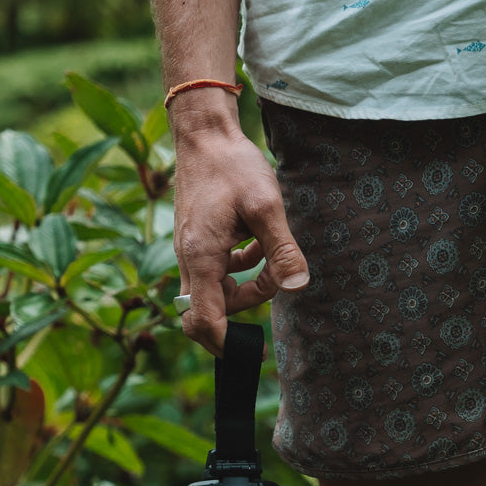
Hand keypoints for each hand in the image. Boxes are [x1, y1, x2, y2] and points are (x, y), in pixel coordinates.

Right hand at [171, 120, 308, 356]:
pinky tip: (256, 246)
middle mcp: (188, 260)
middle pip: (208, 313)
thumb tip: (297, 287)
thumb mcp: (266, 206)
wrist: (205, 133)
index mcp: (201, 257)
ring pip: (215, 294)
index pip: (203, 321)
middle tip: (274, 282)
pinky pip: (216, 274)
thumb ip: (281, 249)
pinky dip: (239, 270)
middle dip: (244, 309)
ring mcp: (189, 252)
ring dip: (245, 287)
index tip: (250, 352)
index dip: (225, 344)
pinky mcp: (196, 243)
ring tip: (268, 256)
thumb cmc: (233, 165)